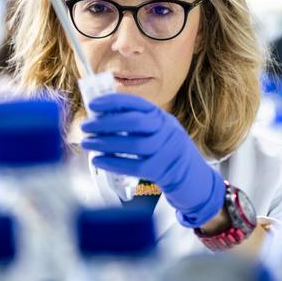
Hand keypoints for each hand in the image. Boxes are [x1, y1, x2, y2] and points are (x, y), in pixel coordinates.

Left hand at [81, 94, 224, 227]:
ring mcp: (167, 151)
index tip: (94, 104)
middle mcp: (167, 130)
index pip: (138, 103)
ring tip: (87, 143)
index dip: (114, 101)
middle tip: (86, 127)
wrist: (194, 179)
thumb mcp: (159, 132)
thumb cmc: (168, 154)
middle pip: (135, 121)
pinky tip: (98, 160)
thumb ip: (137, 126)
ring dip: (106, 143)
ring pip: (133, 145)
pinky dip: (113, 162)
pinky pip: (134, 166)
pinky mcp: (162, 171)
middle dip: (106, 123)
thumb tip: (101, 119)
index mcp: (163, 118)